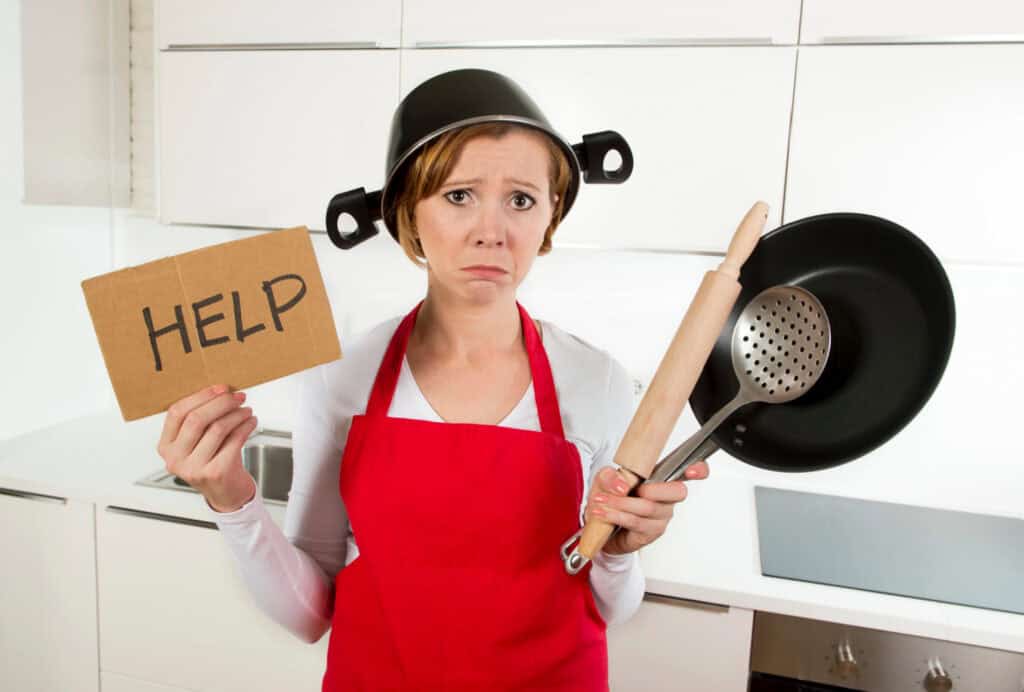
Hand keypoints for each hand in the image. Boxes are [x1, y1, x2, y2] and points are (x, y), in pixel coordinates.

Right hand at [156, 383, 258, 512]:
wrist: (226, 494)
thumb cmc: (213, 463)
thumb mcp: (196, 444)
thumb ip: (199, 421)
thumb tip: (221, 392)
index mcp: (166, 446)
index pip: (177, 413)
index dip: (200, 397)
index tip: (220, 389)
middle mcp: (176, 458)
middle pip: (196, 419)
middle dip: (221, 403)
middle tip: (238, 397)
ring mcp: (194, 468)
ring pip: (217, 428)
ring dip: (237, 414)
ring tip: (246, 410)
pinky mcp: (215, 472)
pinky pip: (234, 440)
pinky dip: (246, 426)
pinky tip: (251, 422)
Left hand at [584, 461, 709, 555]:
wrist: (600, 527)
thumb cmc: (609, 499)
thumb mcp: (603, 481)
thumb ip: (609, 476)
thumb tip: (622, 484)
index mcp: (661, 478)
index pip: (691, 472)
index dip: (698, 470)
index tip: (693, 470)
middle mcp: (667, 497)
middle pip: (678, 492)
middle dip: (655, 489)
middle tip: (632, 489)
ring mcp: (662, 516)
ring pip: (649, 507)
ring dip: (622, 504)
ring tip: (601, 501)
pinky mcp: (652, 532)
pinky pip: (637, 522)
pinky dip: (618, 516)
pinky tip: (604, 513)